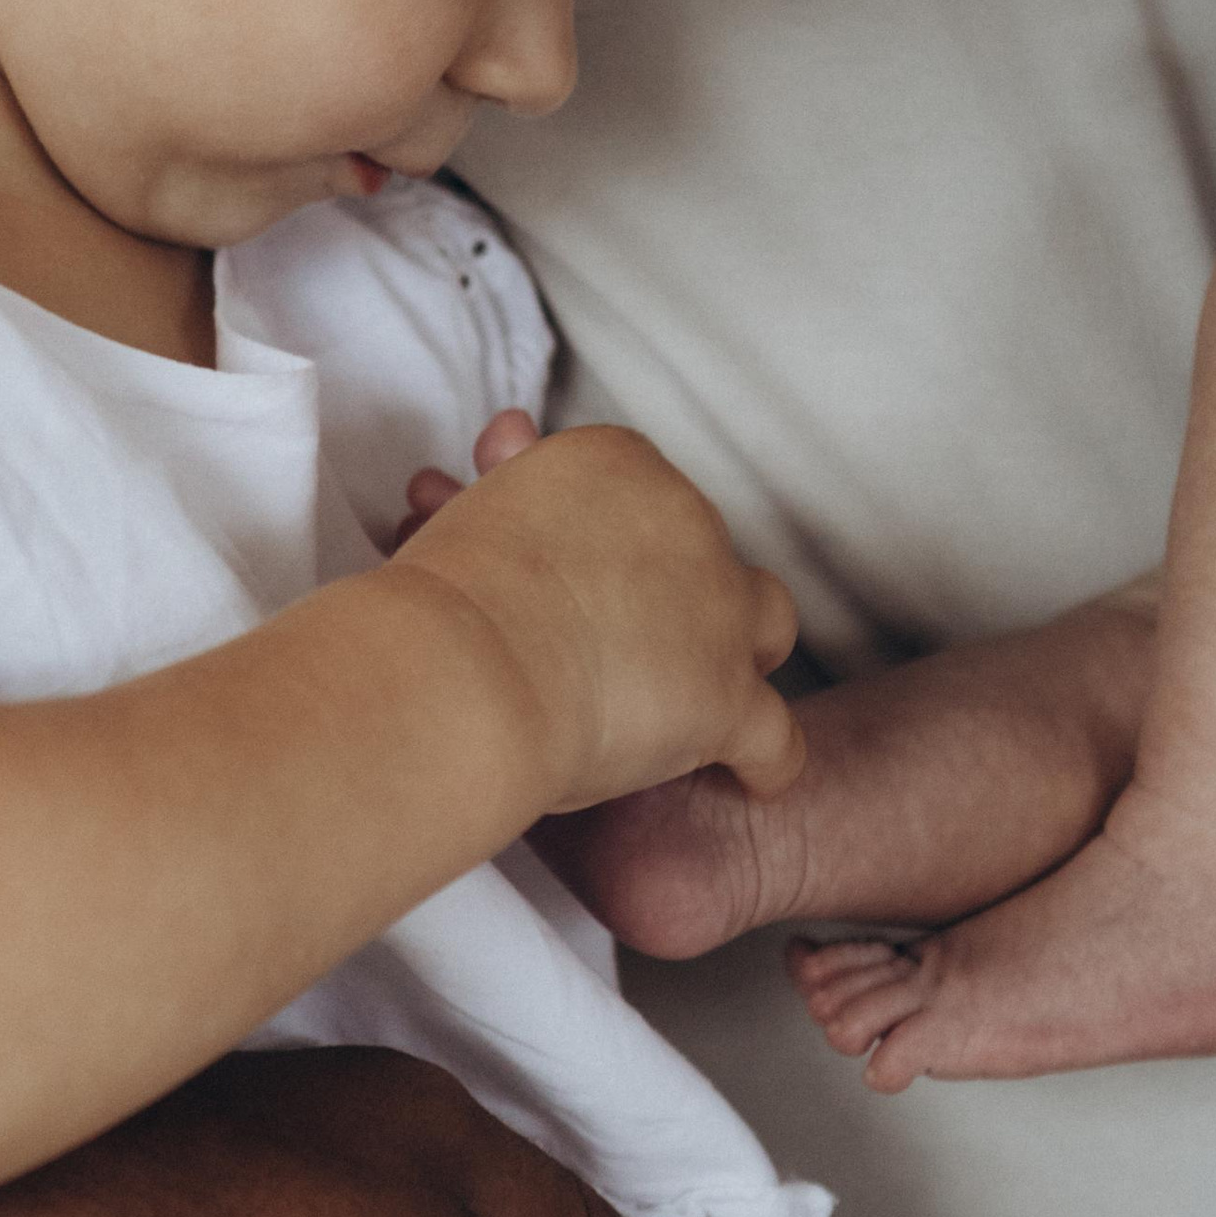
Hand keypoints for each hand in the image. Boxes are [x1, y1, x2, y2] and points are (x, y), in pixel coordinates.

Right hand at [392, 410, 803, 810]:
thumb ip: (505, 485)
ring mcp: (718, 612)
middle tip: (624, 636)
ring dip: (741, 652)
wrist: (465, 665)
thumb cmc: (441, 596)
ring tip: (704, 688)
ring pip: (768, 624)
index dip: (608, 542)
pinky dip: (764, 760)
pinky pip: (774, 738)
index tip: (565, 575)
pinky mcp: (728, 700)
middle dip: (679, 591)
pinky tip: (750, 779)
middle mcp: (686, 521)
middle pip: (706, 553)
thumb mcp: (471, 509)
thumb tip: (513, 438)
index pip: (639, 494)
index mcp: (619, 465)